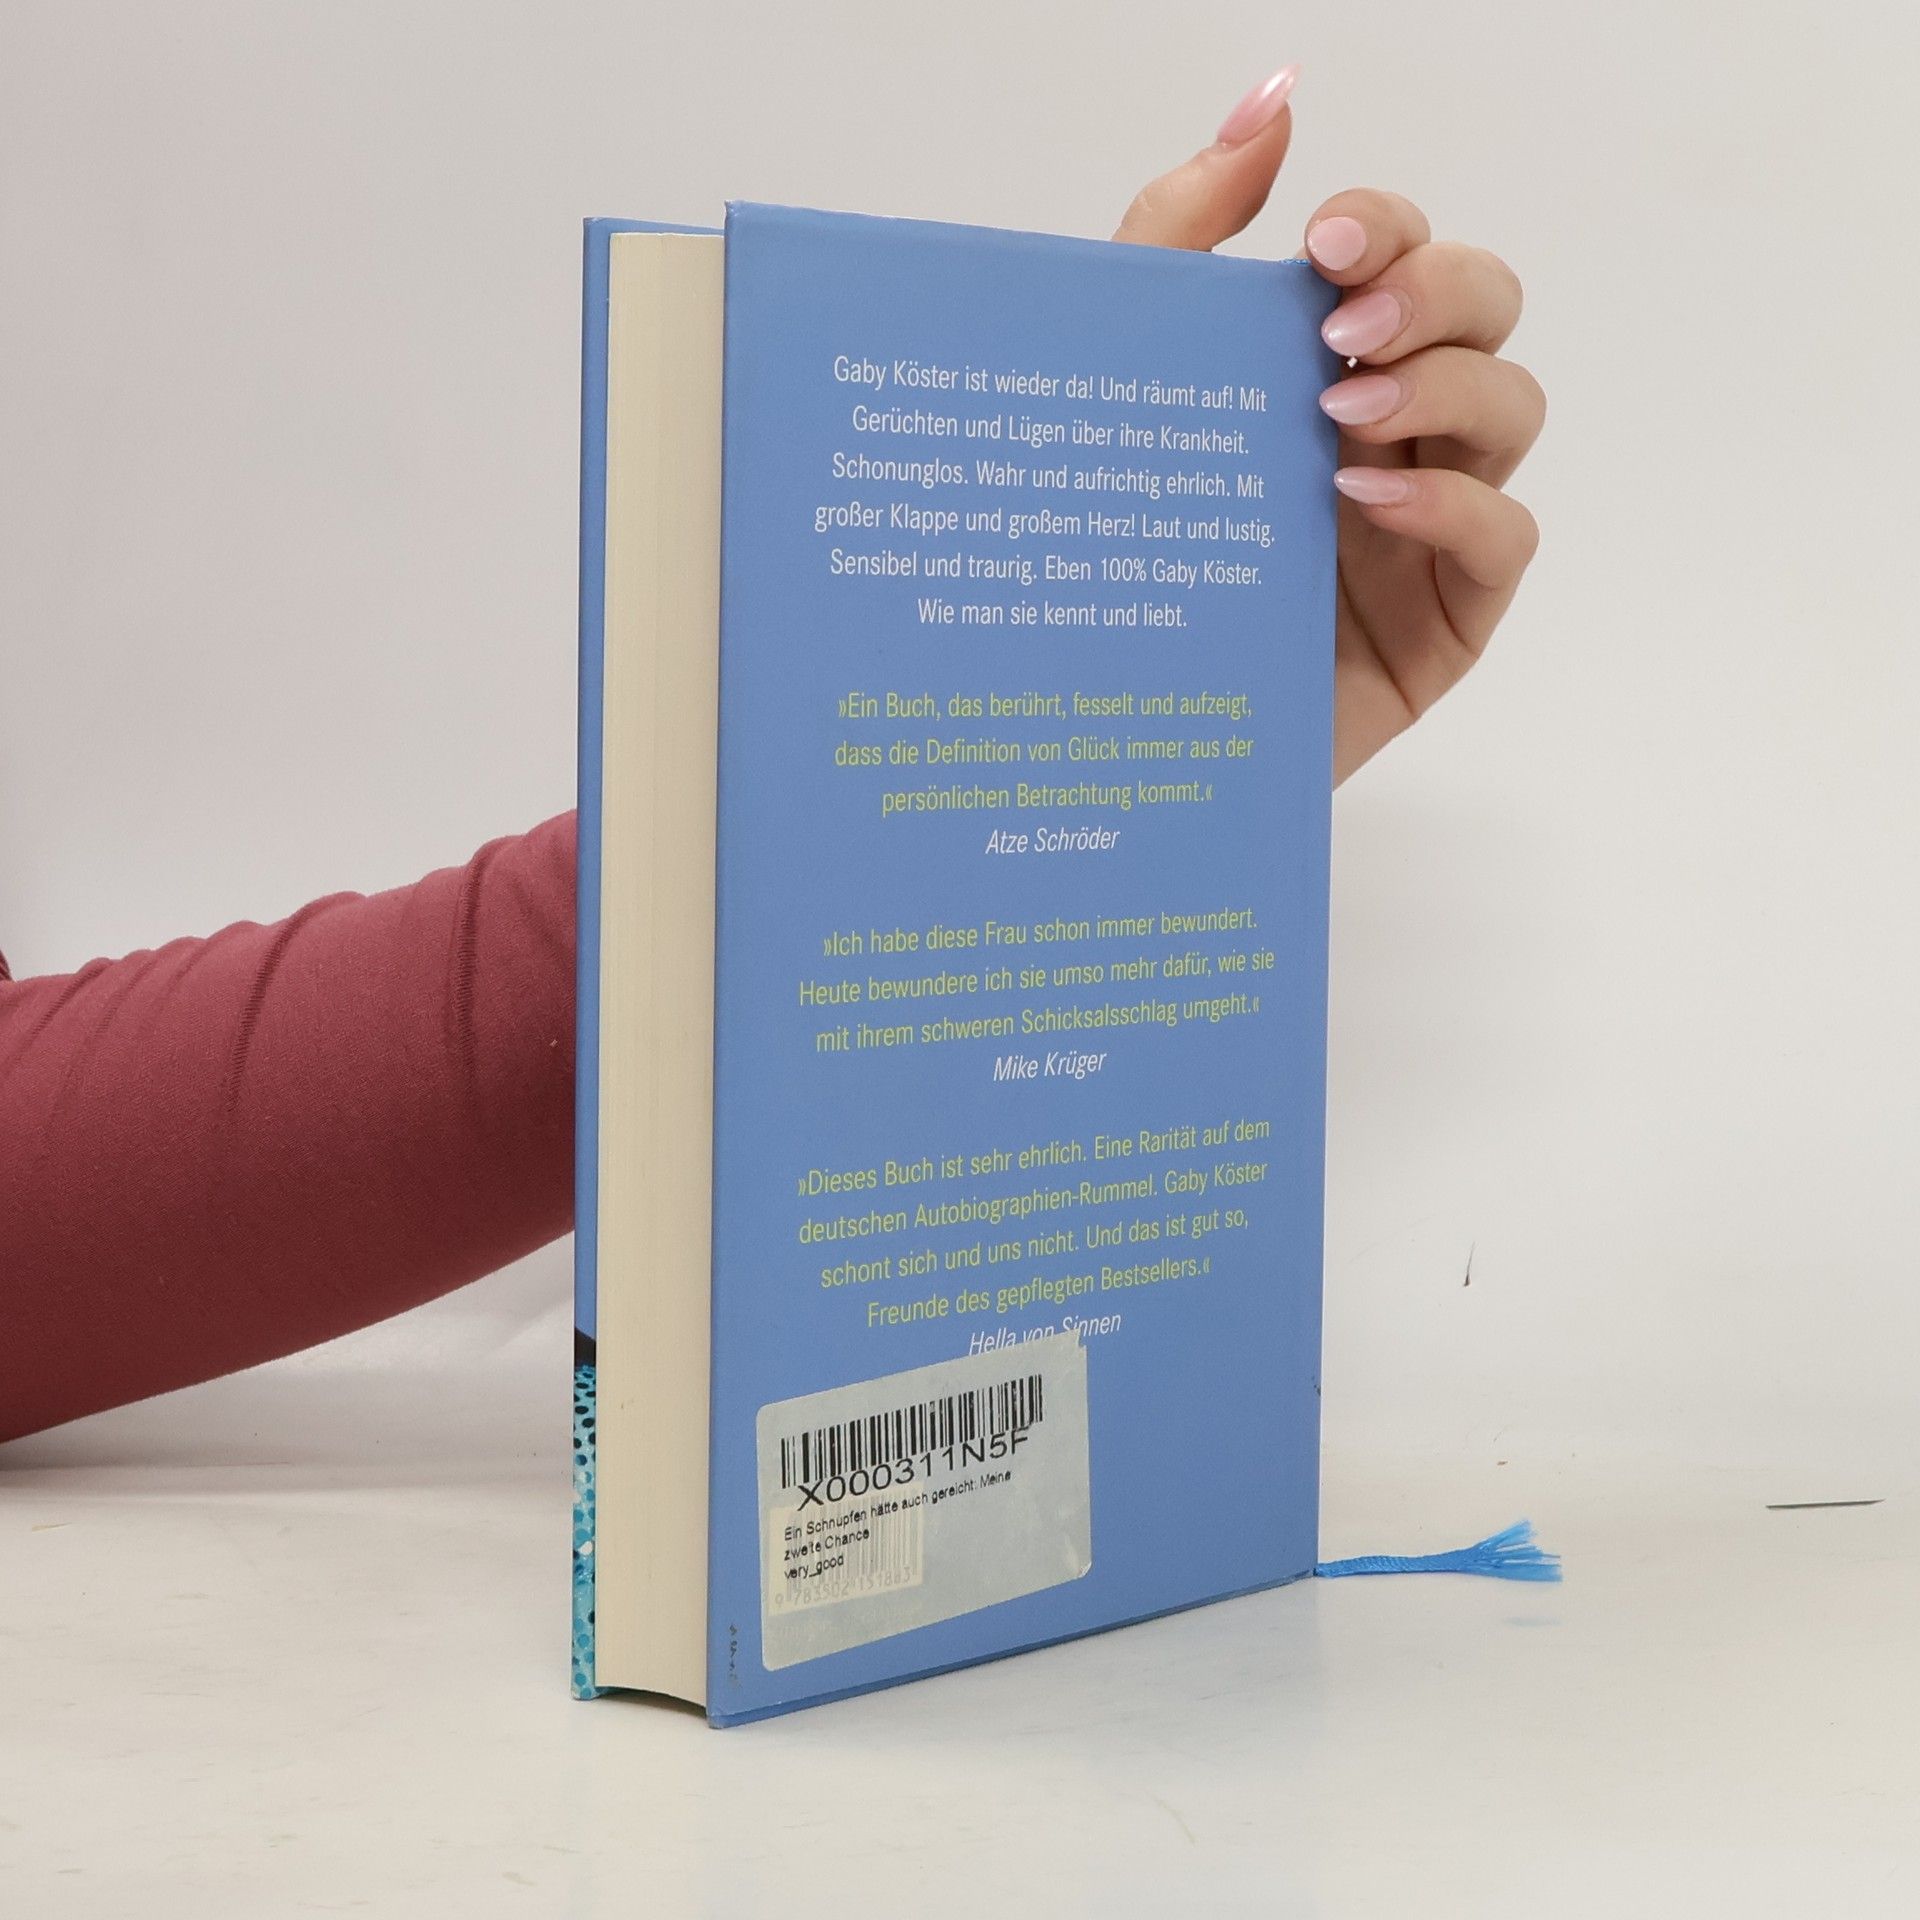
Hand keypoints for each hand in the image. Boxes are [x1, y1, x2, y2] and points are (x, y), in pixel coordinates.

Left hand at [1114, 65, 1542, 782]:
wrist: (1097, 734)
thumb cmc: (1112, 561)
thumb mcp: (1123, 384)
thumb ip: (1183, 234)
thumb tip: (1272, 100)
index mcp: (1318, 369)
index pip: (1403, 258)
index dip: (1389, 230)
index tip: (1319, 246)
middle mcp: (1386, 434)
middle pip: (1486, 312)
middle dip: (1436, 295)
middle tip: (1342, 334)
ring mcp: (1425, 526)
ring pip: (1512, 411)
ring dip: (1448, 391)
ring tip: (1341, 420)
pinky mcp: (1443, 620)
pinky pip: (1506, 539)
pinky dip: (1454, 508)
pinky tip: (1366, 505)